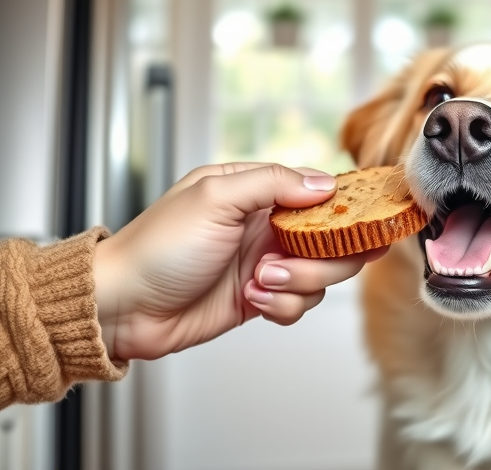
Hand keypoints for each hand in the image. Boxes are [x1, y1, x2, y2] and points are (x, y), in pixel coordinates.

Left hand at [93, 163, 386, 361]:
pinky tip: (252, 302)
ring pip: (321, 275)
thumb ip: (274, 183)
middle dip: (321, 258)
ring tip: (257, 284)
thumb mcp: (215, 197)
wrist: (124, 308)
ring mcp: (266, 263)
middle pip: (333, 238)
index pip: (320, 192)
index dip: (347, 208)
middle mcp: (266, 226)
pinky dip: (282, 307)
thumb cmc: (157, 248)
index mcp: (256, 191)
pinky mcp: (261, 298)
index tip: (367, 222)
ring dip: (296, 285)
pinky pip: (299, 304)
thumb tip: (325, 183)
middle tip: (284, 263)